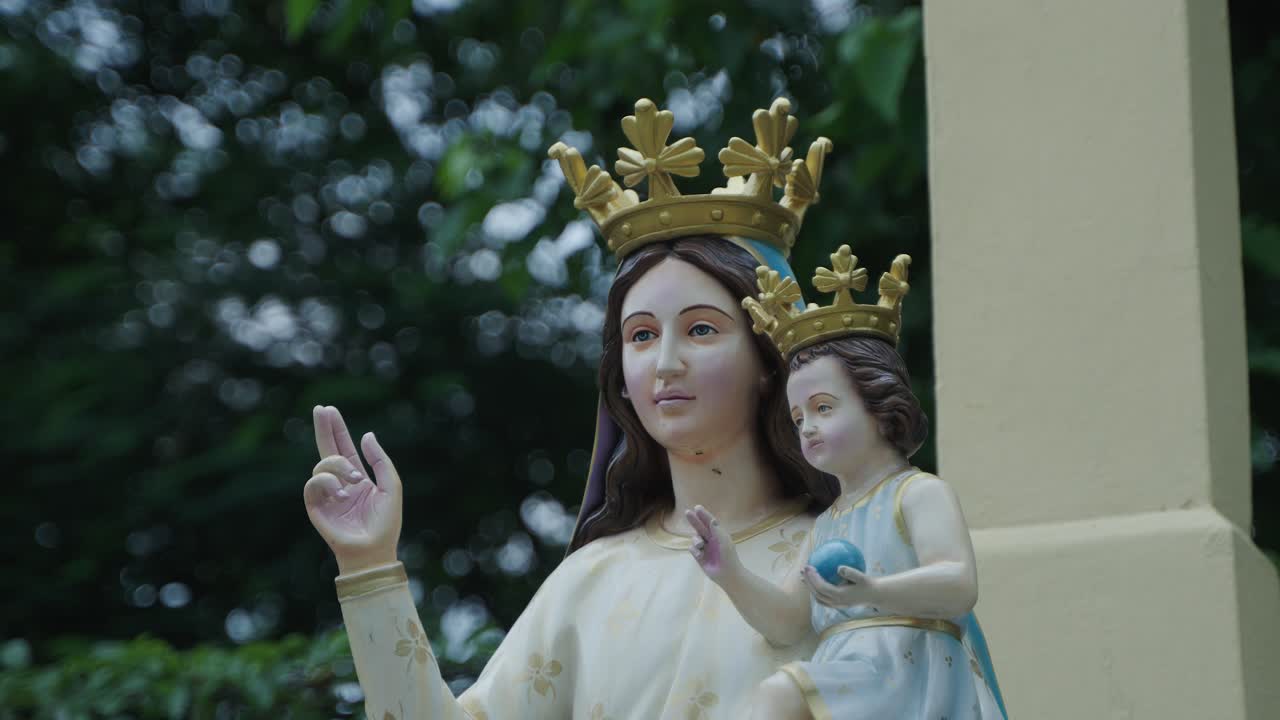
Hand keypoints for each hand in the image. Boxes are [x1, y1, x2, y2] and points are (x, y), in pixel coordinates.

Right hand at [303, 405, 402, 574]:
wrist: (374, 550)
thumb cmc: (385, 523)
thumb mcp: (392, 486)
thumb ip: (380, 460)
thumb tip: (367, 435)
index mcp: (358, 478)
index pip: (344, 448)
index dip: (337, 430)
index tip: (329, 410)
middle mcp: (340, 483)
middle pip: (327, 449)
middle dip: (324, 429)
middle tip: (321, 409)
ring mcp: (326, 494)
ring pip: (321, 465)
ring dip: (338, 466)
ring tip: (354, 479)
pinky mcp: (315, 506)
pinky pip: (313, 484)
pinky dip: (327, 482)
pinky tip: (341, 493)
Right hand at [685, 505, 742, 583]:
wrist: (727, 574)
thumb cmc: (729, 557)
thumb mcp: (724, 542)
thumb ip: (717, 531)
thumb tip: (712, 519)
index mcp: (718, 534)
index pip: (710, 522)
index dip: (704, 515)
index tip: (697, 507)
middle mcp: (710, 539)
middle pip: (700, 527)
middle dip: (694, 520)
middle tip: (687, 512)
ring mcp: (704, 548)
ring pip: (695, 538)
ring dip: (696, 539)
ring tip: (700, 544)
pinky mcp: (699, 556)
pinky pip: (692, 549)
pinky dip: (695, 551)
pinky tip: (700, 556)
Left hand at [802, 564, 877, 608]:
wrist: (875, 596)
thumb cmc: (868, 584)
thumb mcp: (862, 577)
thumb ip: (851, 573)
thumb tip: (839, 567)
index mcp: (841, 596)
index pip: (822, 588)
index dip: (813, 578)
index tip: (808, 566)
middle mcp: (836, 602)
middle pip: (817, 593)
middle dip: (807, 581)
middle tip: (802, 569)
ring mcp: (836, 605)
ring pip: (818, 597)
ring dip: (809, 587)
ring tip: (803, 576)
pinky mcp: (837, 604)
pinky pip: (822, 598)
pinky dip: (816, 590)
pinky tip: (814, 581)